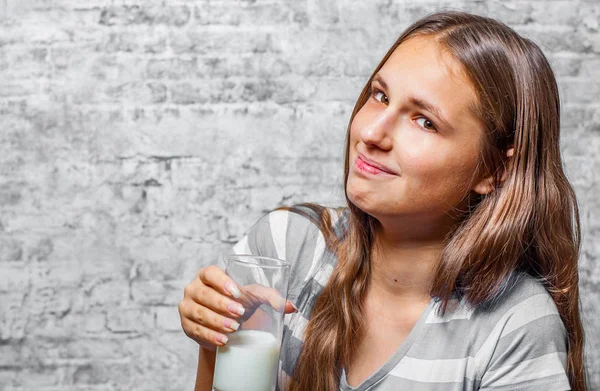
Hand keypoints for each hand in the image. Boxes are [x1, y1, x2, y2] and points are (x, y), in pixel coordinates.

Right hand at [178, 265, 296, 349]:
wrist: (229, 325)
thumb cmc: (240, 302)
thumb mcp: (255, 295)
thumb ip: (271, 296)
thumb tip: (292, 307)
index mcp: (208, 275)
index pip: (209, 273)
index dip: (221, 281)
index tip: (236, 292)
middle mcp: (193, 288)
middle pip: (203, 294)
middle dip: (221, 305)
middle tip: (240, 314)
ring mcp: (187, 307)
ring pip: (198, 313)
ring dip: (216, 321)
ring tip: (234, 328)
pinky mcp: (186, 326)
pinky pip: (195, 330)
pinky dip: (210, 336)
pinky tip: (223, 340)